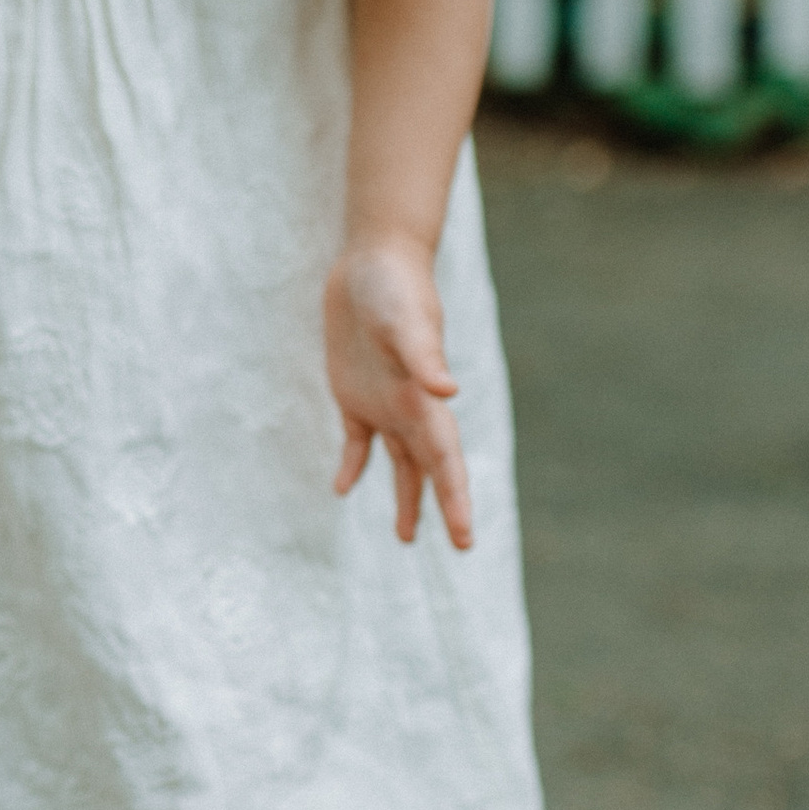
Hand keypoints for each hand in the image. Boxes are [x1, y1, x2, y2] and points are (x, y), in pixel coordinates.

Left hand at [324, 233, 474, 549]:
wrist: (374, 261)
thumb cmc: (394, 288)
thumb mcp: (406, 321)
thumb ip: (424, 356)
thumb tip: (450, 392)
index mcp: (425, 401)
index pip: (446, 462)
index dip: (456, 500)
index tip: (466, 539)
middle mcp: (410, 408)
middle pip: (432, 469)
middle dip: (446, 507)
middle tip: (464, 548)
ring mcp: (384, 403)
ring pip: (399, 463)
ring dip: (405, 497)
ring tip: (408, 538)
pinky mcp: (354, 393)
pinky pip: (357, 440)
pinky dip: (353, 464)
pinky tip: (342, 488)